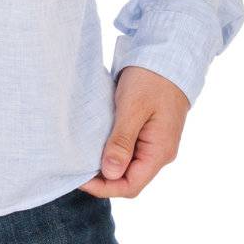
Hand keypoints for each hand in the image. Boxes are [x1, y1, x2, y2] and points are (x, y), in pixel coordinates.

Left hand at [79, 66, 189, 197]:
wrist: (168, 55)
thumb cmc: (151, 79)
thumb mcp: (133, 108)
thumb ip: (122, 142)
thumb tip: (110, 174)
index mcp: (159, 152)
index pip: (130, 186)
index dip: (104, 187)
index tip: (78, 178)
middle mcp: (159, 153)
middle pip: (128, 180)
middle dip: (102, 179)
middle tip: (75, 169)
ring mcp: (154, 143)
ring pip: (127, 166)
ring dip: (105, 165)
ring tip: (81, 158)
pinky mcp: (147, 132)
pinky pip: (128, 151)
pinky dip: (111, 151)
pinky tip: (94, 145)